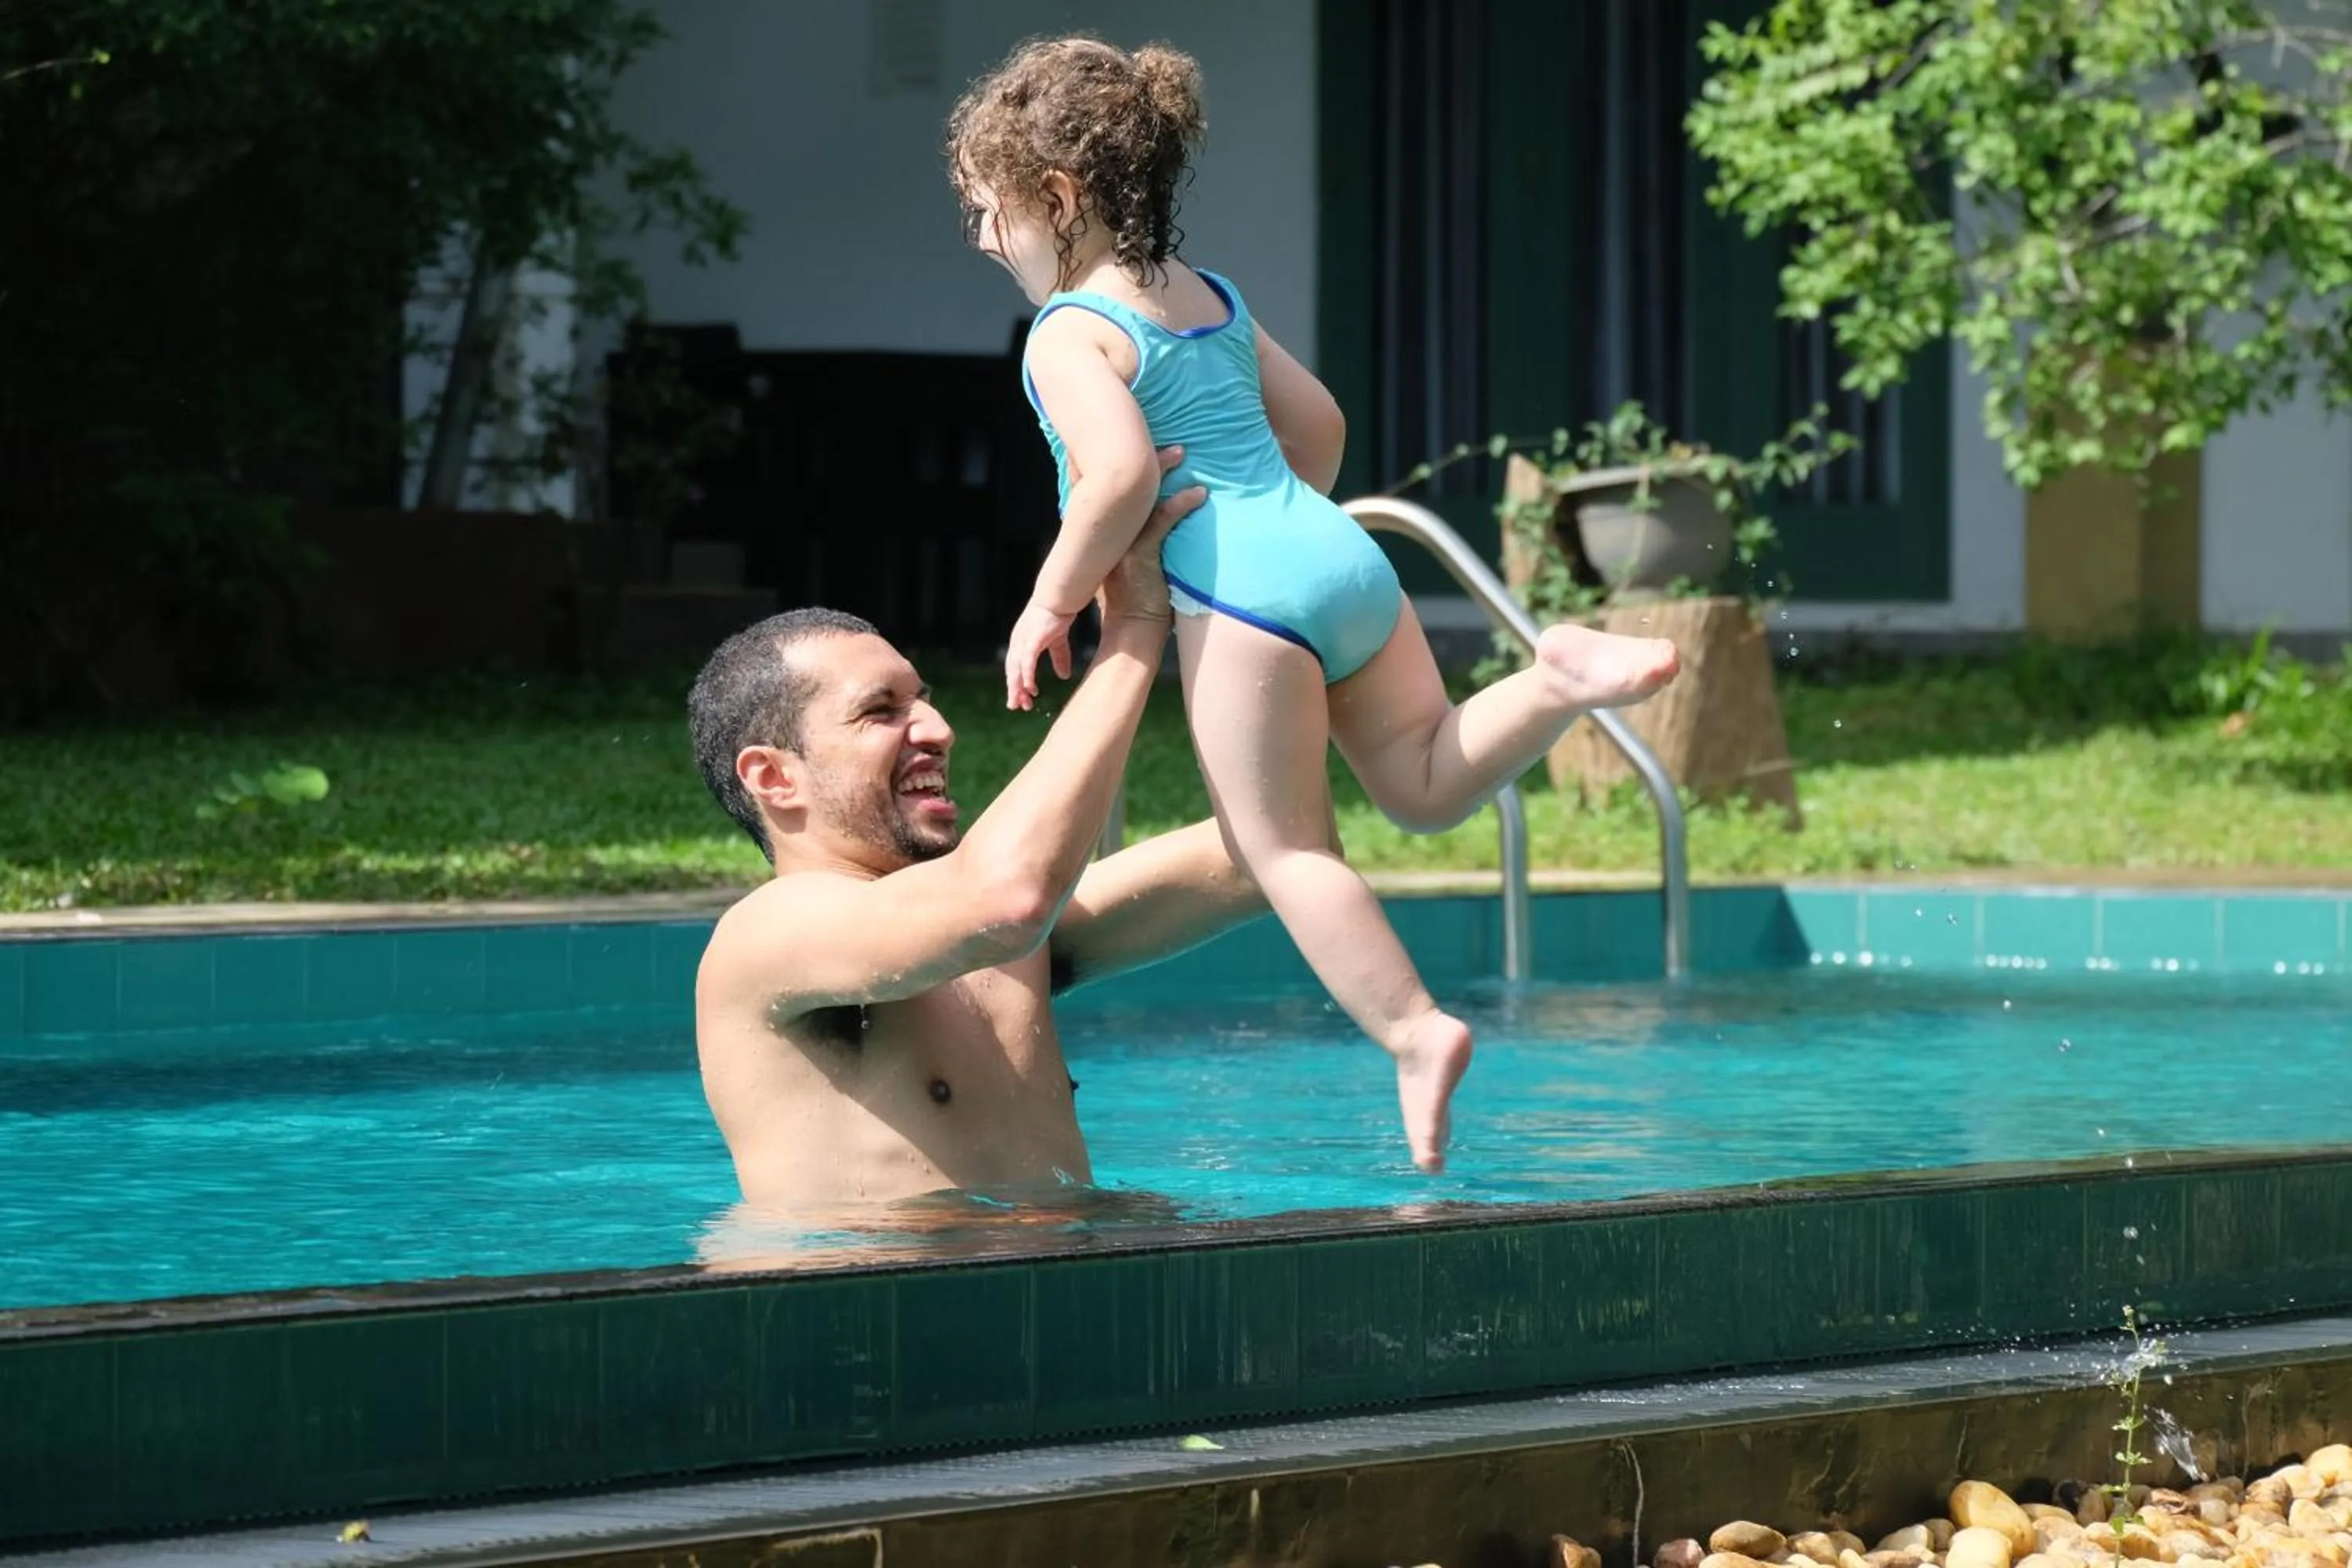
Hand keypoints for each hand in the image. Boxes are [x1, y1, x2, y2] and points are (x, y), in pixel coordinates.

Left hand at [1004, 598, 1077, 710]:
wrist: (1058, 597)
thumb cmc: (1056, 615)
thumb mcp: (1058, 641)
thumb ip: (1060, 658)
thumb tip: (1064, 676)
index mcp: (1021, 642)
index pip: (1015, 667)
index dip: (1017, 683)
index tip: (1022, 699)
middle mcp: (1018, 642)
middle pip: (1012, 671)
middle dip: (1014, 690)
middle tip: (1016, 707)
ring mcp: (1023, 641)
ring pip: (1016, 669)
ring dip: (1018, 687)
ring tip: (1022, 702)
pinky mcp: (1031, 639)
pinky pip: (1026, 662)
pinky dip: (1026, 675)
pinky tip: (1029, 687)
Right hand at [1096, 445, 1205, 629]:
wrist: (1132, 632)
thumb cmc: (1135, 601)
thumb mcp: (1125, 564)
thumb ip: (1128, 539)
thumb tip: (1144, 513)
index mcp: (1098, 534)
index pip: (1098, 486)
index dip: (1109, 459)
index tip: (1125, 434)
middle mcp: (1104, 534)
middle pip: (1118, 482)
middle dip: (1138, 454)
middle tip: (1160, 436)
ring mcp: (1121, 542)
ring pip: (1141, 495)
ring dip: (1162, 470)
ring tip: (1182, 451)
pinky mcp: (1140, 553)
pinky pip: (1163, 520)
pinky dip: (1183, 504)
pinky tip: (1200, 493)